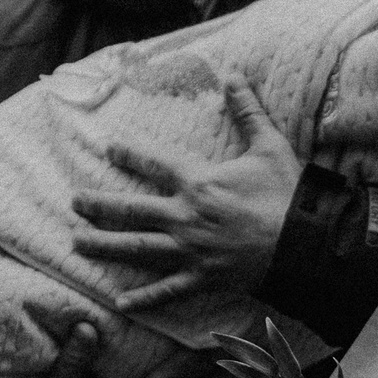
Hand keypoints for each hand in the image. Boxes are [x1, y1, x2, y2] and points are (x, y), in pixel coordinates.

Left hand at [72, 74, 300, 311]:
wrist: (304, 244)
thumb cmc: (287, 195)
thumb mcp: (269, 146)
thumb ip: (248, 111)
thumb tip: (235, 75)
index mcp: (199, 183)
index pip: (155, 163)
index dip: (129, 154)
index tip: (108, 149)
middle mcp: (185, 217)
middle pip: (131, 210)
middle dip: (99, 205)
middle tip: (74, 202)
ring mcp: (190, 251)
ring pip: (137, 248)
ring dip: (105, 245)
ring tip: (77, 243)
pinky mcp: (202, 278)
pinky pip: (166, 290)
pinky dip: (143, 298)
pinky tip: (119, 302)